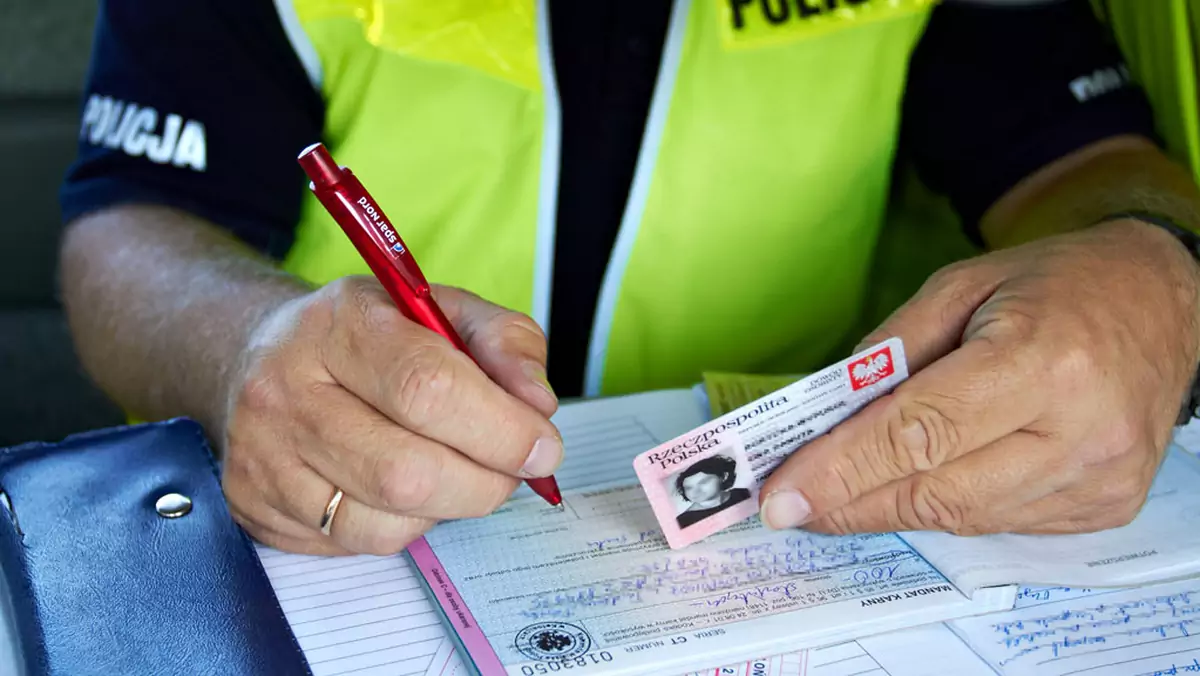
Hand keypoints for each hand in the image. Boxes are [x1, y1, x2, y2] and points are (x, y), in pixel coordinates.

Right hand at [219, 277, 560, 554]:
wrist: (260, 357)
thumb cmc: (367, 335)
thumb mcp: (440, 309)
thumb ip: (504, 343)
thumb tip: (536, 406)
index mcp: (341, 323)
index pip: (427, 387)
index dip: (501, 428)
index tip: (542, 446)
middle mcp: (288, 389)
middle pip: (407, 471)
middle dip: (485, 481)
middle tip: (513, 469)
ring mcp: (265, 454)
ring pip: (385, 520)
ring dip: (448, 507)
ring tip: (459, 472)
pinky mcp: (258, 505)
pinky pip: (357, 543)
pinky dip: (404, 526)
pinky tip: (408, 491)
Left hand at [760, 219, 1199, 535]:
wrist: (1165, 304)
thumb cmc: (1056, 284)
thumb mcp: (959, 286)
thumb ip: (888, 352)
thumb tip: (822, 418)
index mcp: (1041, 359)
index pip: (921, 433)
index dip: (842, 471)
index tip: (783, 497)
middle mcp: (1080, 430)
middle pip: (937, 491)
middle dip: (851, 501)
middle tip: (793, 502)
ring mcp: (1100, 477)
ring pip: (963, 518)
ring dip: (891, 507)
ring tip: (842, 490)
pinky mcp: (1105, 506)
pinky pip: (999, 523)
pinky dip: (948, 505)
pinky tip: (922, 480)